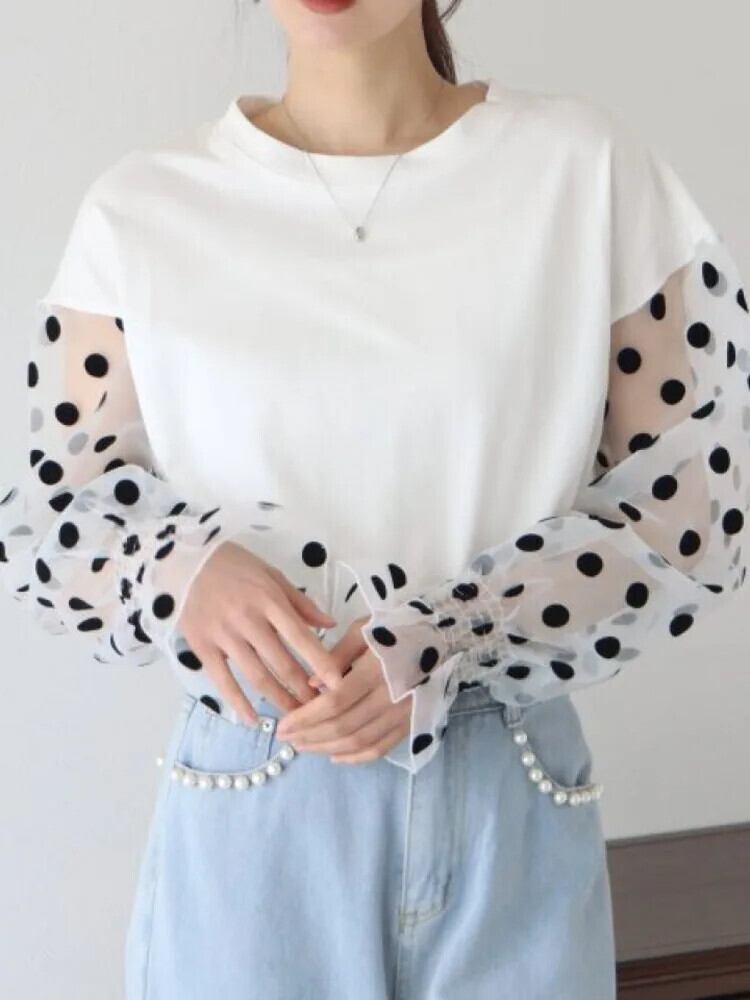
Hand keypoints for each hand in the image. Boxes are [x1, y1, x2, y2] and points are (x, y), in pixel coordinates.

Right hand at [178, 541, 344, 725]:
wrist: (185, 561)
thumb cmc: (234, 566)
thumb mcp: (271, 574)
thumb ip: (301, 602)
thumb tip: (330, 624)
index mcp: (270, 600)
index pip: (301, 637)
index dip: (321, 663)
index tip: (338, 685)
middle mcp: (249, 620)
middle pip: (281, 663)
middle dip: (303, 690)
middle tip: (319, 709)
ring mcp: (225, 636)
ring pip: (257, 676)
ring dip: (278, 699)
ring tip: (295, 717)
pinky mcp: (202, 647)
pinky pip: (223, 680)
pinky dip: (238, 702)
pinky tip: (252, 720)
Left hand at [275, 616, 411, 763]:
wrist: (443, 637)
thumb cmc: (398, 628)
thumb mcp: (364, 630)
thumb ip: (336, 657)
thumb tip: (311, 686)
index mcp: (375, 670)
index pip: (334, 703)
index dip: (306, 717)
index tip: (283, 724)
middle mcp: (390, 697)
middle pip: (343, 726)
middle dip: (310, 735)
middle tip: (286, 738)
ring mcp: (403, 714)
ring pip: (359, 741)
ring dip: (327, 748)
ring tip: (303, 746)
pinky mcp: (411, 724)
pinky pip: (381, 748)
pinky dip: (356, 758)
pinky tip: (334, 756)